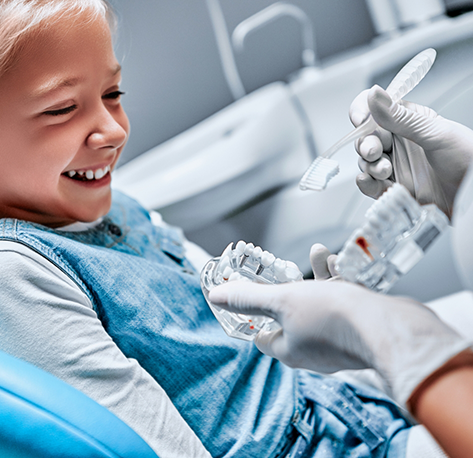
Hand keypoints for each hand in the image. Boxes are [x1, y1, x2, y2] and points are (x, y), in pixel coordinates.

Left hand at [208, 277, 469, 408]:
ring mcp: (338, 341)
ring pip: (319, 304)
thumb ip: (249, 298)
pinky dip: (339, 282)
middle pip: (290, 316)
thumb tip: (215, 296)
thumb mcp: (282, 301)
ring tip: (319, 255)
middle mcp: (312, 351)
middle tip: (287, 269)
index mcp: (289, 350)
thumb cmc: (333, 317)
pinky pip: (343, 304)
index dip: (253, 314)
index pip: (261, 335)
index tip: (252, 292)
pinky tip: (340, 264)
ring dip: (317, 278)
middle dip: (290, 287)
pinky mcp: (360, 330)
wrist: (391, 327)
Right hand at [350, 85, 472, 216]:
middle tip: (374, 151)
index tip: (362, 121)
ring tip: (385, 170)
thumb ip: (400, 117)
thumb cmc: (468, 158)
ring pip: (365, 161)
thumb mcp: (435, 133)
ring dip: (369, 165)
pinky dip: (365, 183)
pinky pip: (370, 184)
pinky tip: (369, 180)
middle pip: (365, 137)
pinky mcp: (393, 188)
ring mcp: (394, 165)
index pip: (374, 109)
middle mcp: (398, 142)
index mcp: (407, 121)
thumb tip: (374, 93)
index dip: (362, 112)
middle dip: (365, 144)